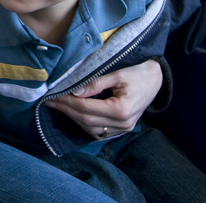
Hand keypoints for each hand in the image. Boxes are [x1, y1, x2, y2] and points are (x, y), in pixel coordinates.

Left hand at [45, 59, 161, 139]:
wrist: (156, 80)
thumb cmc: (137, 73)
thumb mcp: (116, 73)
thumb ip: (95, 83)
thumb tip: (74, 91)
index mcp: (121, 109)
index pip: (86, 108)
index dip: (67, 103)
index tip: (53, 95)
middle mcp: (123, 123)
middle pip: (86, 120)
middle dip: (66, 110)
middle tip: (50, 101)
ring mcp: (123, 129)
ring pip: (91, 129)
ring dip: (73, 118)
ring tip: (59, 106)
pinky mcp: (122, 129)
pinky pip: (99, 131)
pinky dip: (84, 124)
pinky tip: (74, 114)